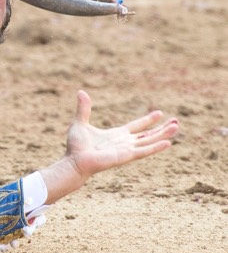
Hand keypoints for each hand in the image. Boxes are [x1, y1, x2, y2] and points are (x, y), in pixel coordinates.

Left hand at [39, 91, 178, 205]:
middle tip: (176, 121)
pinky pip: (144, 150)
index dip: (148, 120)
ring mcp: (127, 150)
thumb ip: (84, 108)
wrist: (74, 161)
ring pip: (150, 141)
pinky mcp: (126, 156)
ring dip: (163, 134)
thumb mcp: (80, 122)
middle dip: (162, 128)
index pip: (137, 126)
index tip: (160, 113)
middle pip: (148, 134)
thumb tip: (81, 92)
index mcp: (117, 135)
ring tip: (176, 127)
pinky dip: (155, 147)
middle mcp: (125, 143)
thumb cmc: (77, 146)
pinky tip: (167, 143)